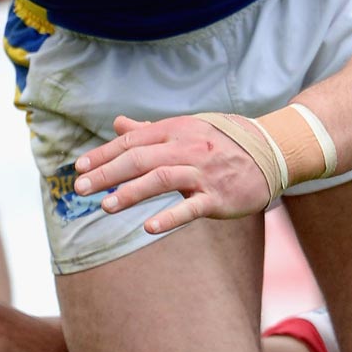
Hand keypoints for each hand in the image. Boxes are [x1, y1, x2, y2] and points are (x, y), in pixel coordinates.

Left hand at [74, 114, 271, 234]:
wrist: (272, 152)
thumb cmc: (222, 141)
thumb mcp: (186, 128)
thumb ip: (149, 130)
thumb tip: (117, 124)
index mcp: (176, 129)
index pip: (132, 141)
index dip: (104, 154)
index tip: (80, 167)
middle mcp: (187, 147)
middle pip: (140, 158)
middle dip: (107, 173)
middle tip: (81, 188)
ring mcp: (204, 172)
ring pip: (161, 178)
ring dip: (130, 193)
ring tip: (106, 206)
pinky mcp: (219, 196)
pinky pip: (191, 207)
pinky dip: (169, 217)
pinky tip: (148, 227)